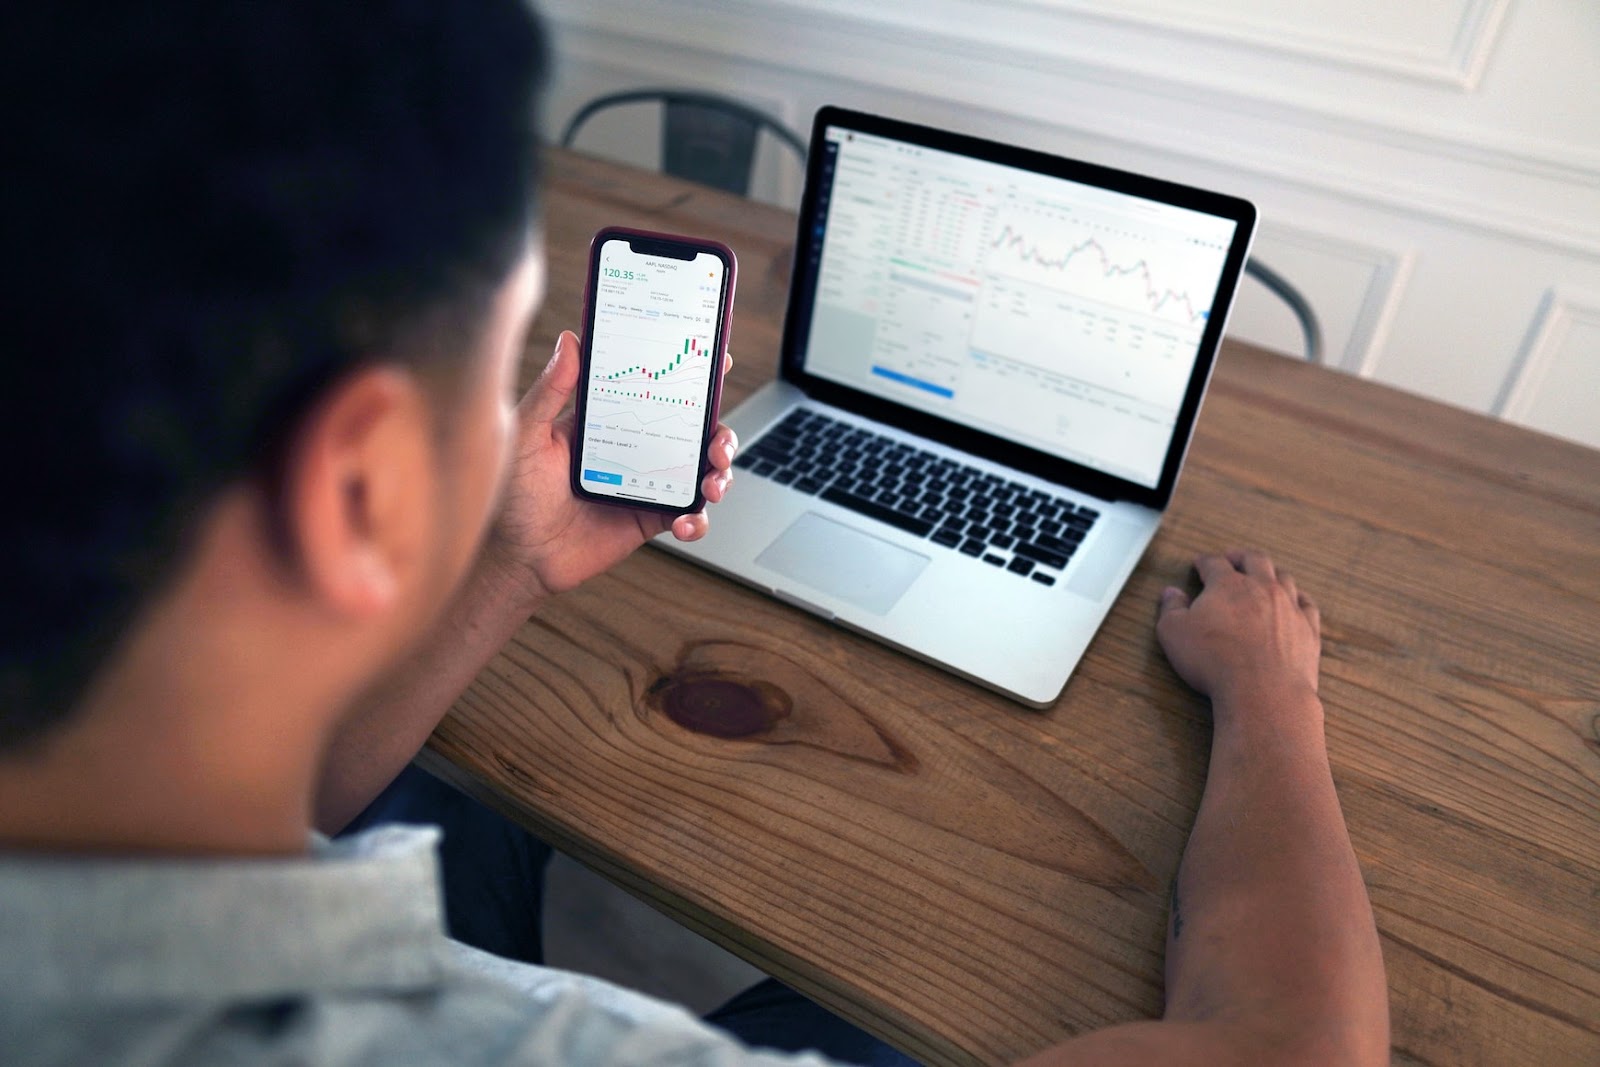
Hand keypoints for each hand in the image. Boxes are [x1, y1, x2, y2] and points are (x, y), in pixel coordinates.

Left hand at [481, 329, 736, 606]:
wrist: (520, 556)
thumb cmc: (515, 494)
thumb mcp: (527, 434)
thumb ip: (550, 390)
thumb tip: (570, 341)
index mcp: (611, 419)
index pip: (658, 388)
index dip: (691, 375)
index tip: (715, 361)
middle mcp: (636, 447)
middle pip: (695, 429)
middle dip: (720, 432)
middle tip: (718, 442)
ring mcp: (648, 482)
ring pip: (702, 469)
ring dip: (720, 473)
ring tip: (713, 484)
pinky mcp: (652, 518)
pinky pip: (690, 515)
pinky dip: (698, 520)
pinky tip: (686, 523)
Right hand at [1156, 549, 1320, 712]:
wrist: (1263, 691)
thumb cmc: (1214, 661)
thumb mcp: (1174, 634)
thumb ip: (1170, 609)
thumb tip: (1171, 593)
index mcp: (1227, 585)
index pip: (1214, 563)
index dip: (1205, 562)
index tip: (1200, 563)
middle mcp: (1262, 588)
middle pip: (1255, 560)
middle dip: (1241, 557)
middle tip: (1233, 558)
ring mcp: (1289, 607)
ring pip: (1284, 578)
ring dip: (1272, 574)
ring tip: (1264, 576)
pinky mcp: (1308, 629)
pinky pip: (1307, 605)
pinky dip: (1299, 598)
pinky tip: (1296, 601)